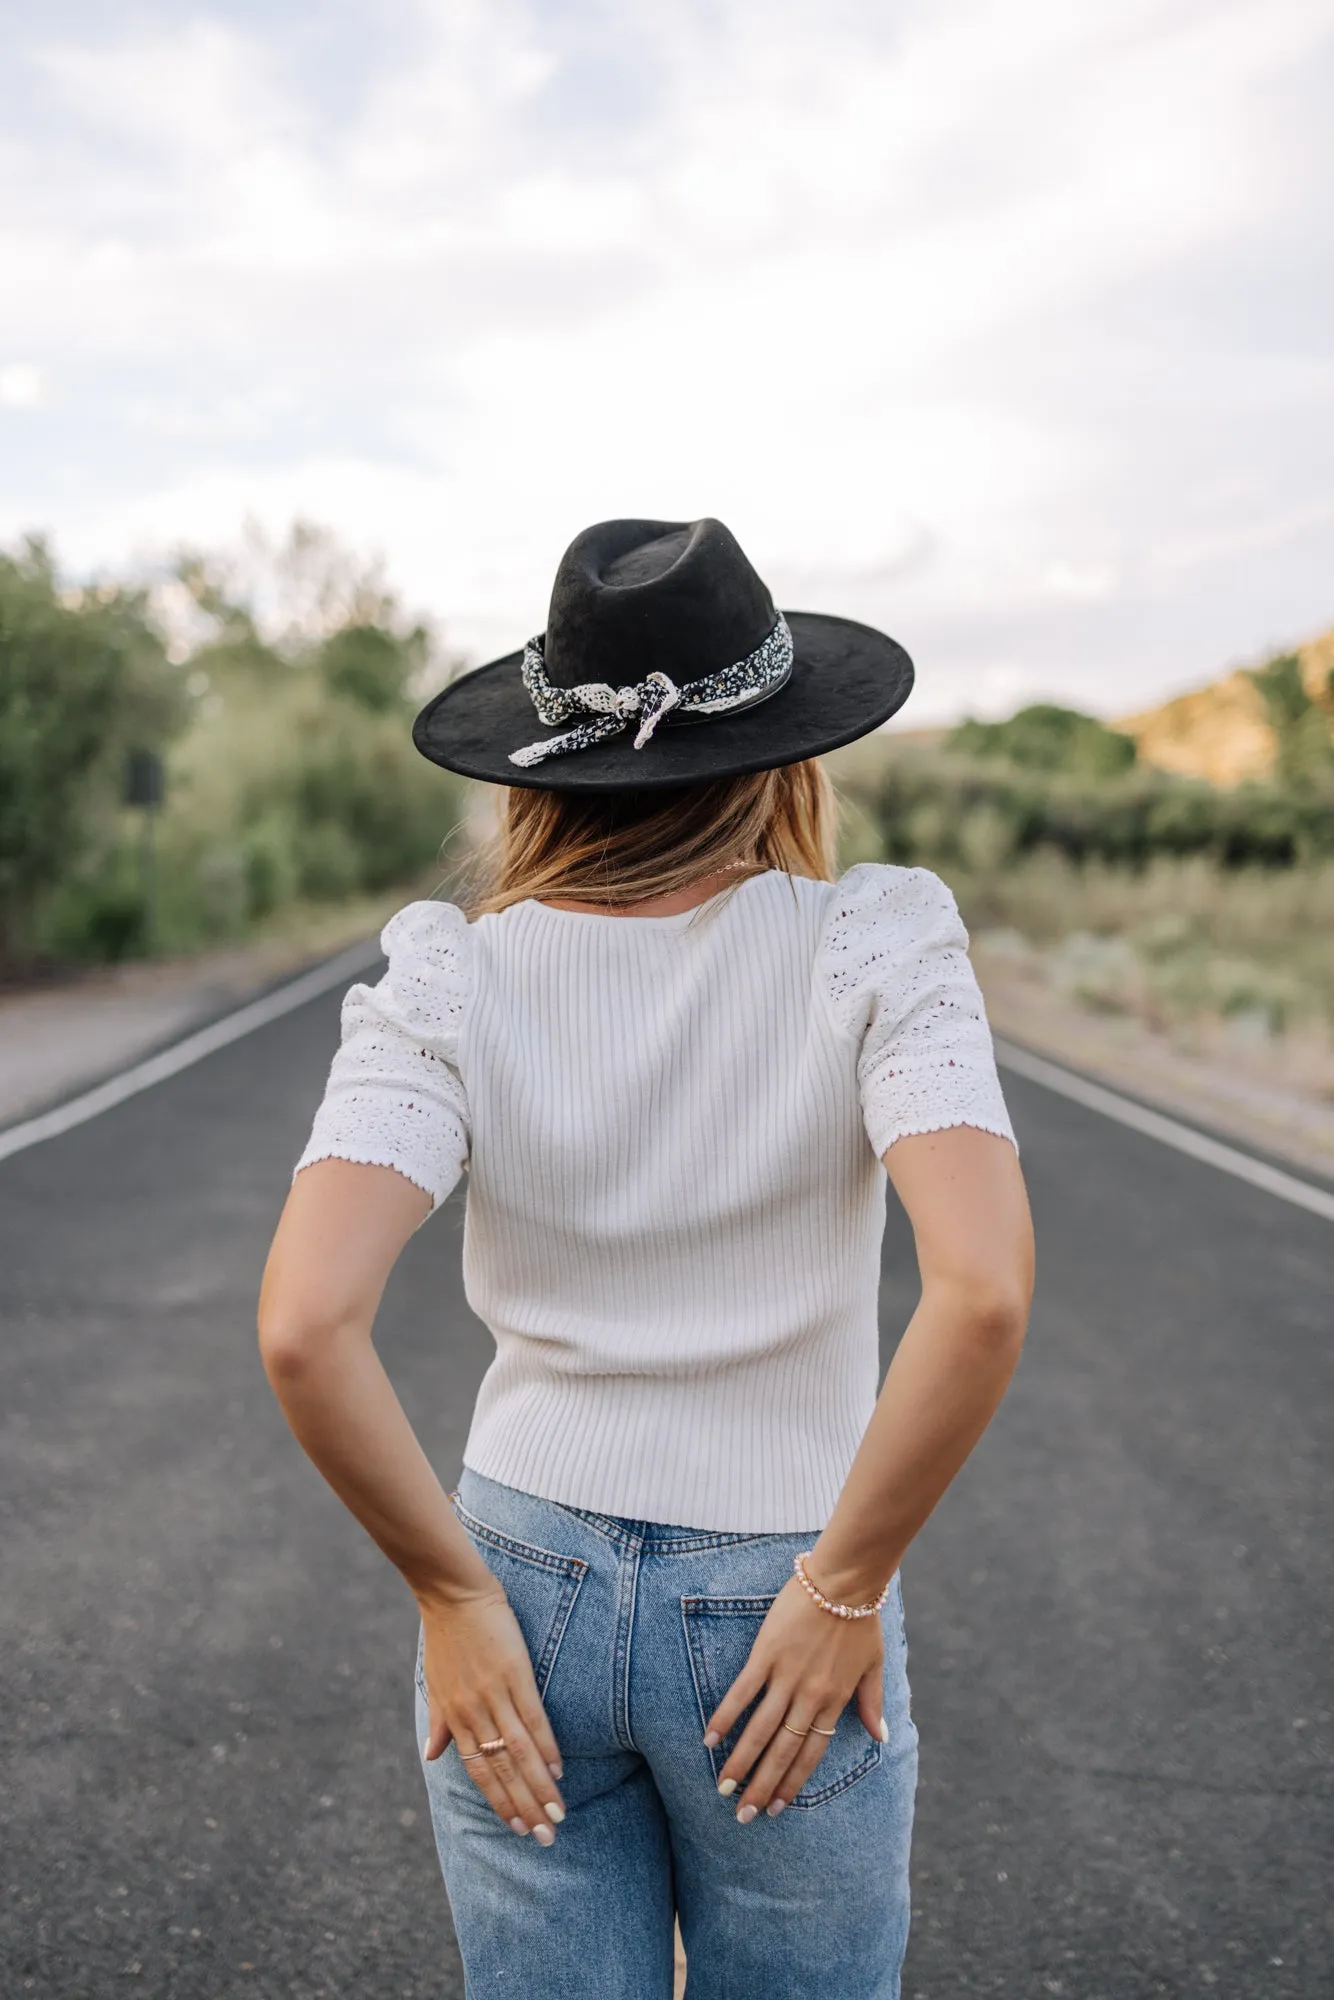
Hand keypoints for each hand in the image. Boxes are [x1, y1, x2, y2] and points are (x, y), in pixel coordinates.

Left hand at [419, 1582, 566, 1843]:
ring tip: (558, 1815)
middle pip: (502, 1772)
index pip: (480, 1773)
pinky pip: (532, 1720)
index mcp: (454, 1718)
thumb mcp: (435, 1684)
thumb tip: (431, 1756)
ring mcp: (493, 1695)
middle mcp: (472, 1714)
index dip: (500, 1803)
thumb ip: (438, 1723)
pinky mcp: (514, 1674)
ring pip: (519, 1753)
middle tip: (547, 1839)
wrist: (452, 1593)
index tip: (519, 1830)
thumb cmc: (446, 1635)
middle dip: (526, 1808)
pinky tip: (558, 1771)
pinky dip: (546, 1748)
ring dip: (540, 1788)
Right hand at [704, 1574, 885, 1819]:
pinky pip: (742, 1692)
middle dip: (762, 1786)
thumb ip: (872, 1704)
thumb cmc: (861, 1619)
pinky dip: (726, 1716)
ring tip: (724, 1789)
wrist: (845, 1580)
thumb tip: (882, 1738)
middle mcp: (809, 1695)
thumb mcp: (875, 1665)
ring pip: (761, 1729)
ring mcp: (786, 1675)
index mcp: (834, 1701)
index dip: (792, 1782)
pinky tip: (710, 1739)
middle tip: (743, 1816)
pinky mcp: (766, 1654)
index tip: (776, 1808)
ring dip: (741, 1761)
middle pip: (782, 1750)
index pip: (810, 1753)